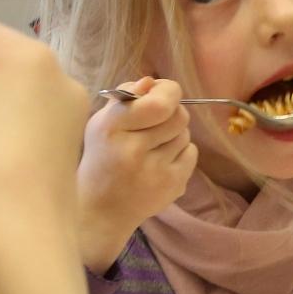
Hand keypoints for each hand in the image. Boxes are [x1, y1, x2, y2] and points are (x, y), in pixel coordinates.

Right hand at [76, 76, 198, 272]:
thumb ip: (126, 97)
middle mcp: (133, 149)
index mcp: (111, 128)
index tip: (161, 95)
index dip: (167, 92)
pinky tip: (160, 162)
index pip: (160, 102)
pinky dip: (180, 153)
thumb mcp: (101, 123)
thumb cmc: (101, 160)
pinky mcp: (172, 186)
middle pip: (179, 115)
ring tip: (154, 146)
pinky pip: (191, 153)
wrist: (100, 212)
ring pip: (185, 134)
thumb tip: (152, 82)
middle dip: (171, 113)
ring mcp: (155, 171)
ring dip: (174, 135)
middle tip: (157, 122)